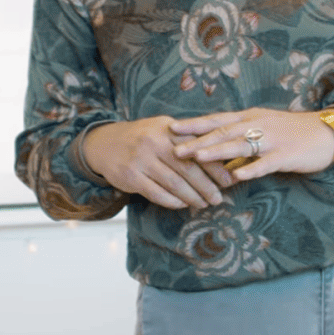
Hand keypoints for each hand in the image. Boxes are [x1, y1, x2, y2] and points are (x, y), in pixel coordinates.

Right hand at [80, 117, 237, 210]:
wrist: (104, 143)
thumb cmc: (142, 138)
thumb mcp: (163, 129)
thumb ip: (187, 140)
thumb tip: (220, 158)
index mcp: (167, 129)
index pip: (197, 149)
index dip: (215, 167)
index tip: (229, 181)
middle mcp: (154, 142)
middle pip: (188, 169)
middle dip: (207, 187)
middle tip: (219, 199)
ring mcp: (141, 159)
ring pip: (174, 184)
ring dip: (192, 197)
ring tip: (203, 205)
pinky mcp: (130, 176)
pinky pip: (157, 193)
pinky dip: (172, 201)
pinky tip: (182, 205)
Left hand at [169, 108, 333, 181]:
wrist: (328, 131)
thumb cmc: (292, 131)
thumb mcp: (263, 126)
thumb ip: (240, 134)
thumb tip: (213, 144)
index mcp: (249, 117)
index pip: (216, 119)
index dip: (193, 124)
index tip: (170, 127)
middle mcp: (257, 125)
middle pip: (222, 131)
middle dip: (197, 140)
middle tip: (174, 148)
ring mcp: (271, 139)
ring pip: (240, 145)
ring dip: (217, 151)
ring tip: (196, 158)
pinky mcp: (286, 155)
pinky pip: (266, 163)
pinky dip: (251, 169)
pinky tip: (237, 176)